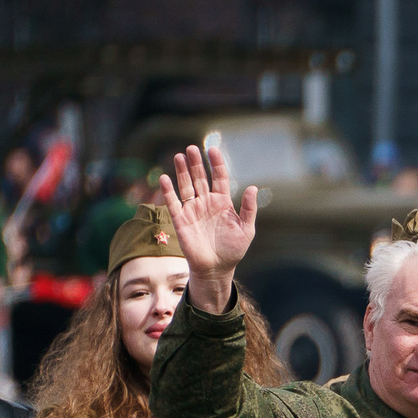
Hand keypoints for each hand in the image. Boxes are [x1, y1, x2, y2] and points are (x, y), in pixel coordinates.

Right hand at [158, 145, 258, 311]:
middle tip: (192, 149)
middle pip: (200, 178)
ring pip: (186, 186)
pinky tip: (164, 178)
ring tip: (179, 156)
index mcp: (223, 202)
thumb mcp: (246, 229)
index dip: (216, 164)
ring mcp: (193, 210)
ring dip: (182, 172)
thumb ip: (249, 209)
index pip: (219, 177)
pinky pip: (173, 203)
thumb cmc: (233, 250)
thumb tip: (253, 187)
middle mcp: (206, 203)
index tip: (213, 150)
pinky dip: (168, 191)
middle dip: (196, 163)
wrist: (216, 268)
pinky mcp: (181, 221)